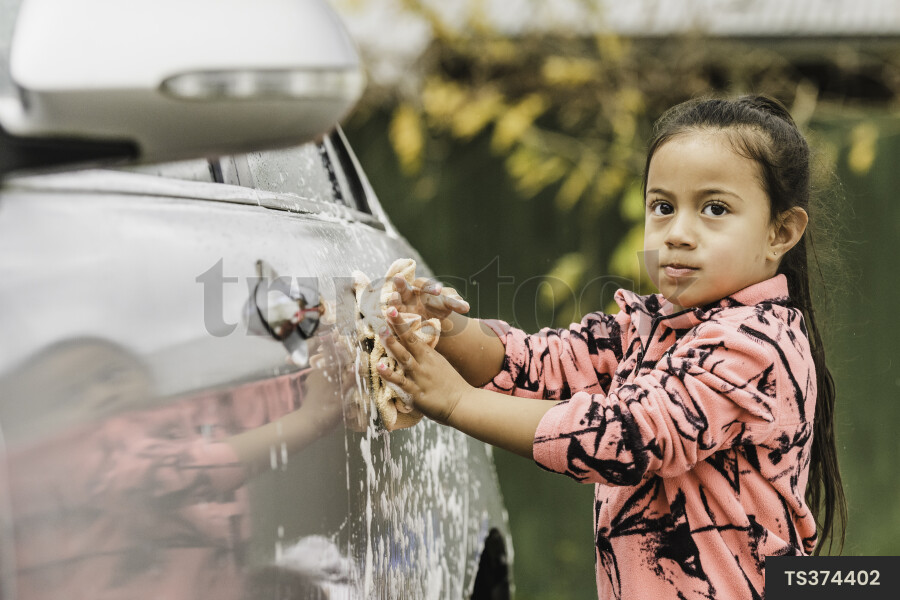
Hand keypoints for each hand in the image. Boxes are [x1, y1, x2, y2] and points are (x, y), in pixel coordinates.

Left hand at [376, 306, 472, 423]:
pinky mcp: (416, 393)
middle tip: (388, 310)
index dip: (402, 324)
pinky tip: (379, 366)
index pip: (413, 336)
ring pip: (404, 358)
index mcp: (430, 356)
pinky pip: (401, 382)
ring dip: (393, 345)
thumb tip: (414, 347)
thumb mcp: (440, 365)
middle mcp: (424, 363)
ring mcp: (420, 377)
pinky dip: (390, 374)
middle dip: (398, 325)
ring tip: (382, 332)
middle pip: (409, 341)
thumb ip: (426, 357)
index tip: (392, 311)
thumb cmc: (451, 386)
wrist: (462, 404)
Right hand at [387, 276, 469, 325]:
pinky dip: (390, 313)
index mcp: (425, 287)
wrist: (428, 315)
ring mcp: (401, 302)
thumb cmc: (439, 305)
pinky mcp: (396, 314)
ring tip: (392, 297)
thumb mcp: (448, 303)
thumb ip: (455, 303)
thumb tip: (466, 306)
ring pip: (395, 298)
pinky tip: (388, 314)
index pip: (428, 286)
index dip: (432, 288)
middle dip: (400, 282)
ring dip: (393, 298)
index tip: (439, 291)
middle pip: (404, 285)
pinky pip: (391, 312)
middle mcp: (411, 292)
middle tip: (398, 277)